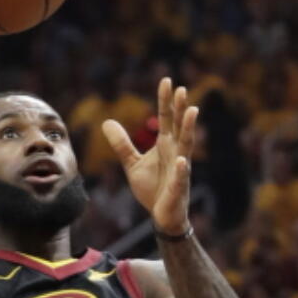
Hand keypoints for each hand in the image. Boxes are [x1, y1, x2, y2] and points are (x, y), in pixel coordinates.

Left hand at [103, 77, 196, 234]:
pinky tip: (181, 160)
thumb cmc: (152, 189)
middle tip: (181, 89)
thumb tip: (106, 122)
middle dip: (179, 108)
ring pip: (186, 145)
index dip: (165, 100)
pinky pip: (181, 176)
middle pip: (178, 126)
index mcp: (165, 144)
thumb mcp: (132, 164)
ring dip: (189, 128)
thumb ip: (122, 144)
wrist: (161, 216)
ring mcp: (180, 168)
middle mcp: (175, 152)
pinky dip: (181, 168)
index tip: (166, 80)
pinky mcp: (178, 187)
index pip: (167, 118)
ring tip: (192, 111)